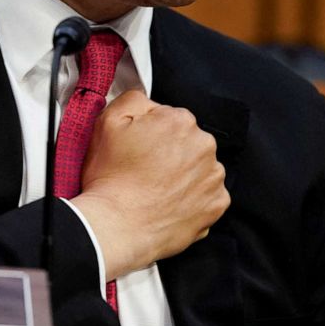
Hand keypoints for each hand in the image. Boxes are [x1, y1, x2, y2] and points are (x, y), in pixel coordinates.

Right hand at [69, 89, 228, 280]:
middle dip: (169, 151)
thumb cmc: (110, 177)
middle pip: (187, 140)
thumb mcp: (107, 122)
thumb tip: (149, 101)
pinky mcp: (216, 205)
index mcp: (180, 121)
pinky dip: (192, 197)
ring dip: (182, 173)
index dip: (150, 132)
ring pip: (198, 166)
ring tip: (155, 189)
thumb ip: (133, 99)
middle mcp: (204, 145)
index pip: (169, 117)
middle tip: (143, 170)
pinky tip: (168, 202)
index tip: (138, 148)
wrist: (117, 226)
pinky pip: (207, 194)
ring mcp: (213, 177)